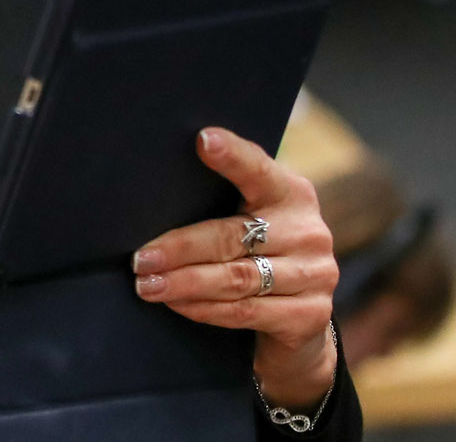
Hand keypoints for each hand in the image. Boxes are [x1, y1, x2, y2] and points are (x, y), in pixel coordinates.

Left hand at [131, 128, 339, 409]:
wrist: (300, 313)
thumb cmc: (257, 248)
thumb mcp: (250, 214)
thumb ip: (221, 197)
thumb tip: (158, 183)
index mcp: (290, 192)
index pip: (257, 169)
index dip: (232, 156)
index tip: (202, 140)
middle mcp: (308, 230)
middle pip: (232, 236)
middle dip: (180, 249)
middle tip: (140, 259)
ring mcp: (315, 274)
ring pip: (236, 279)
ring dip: (185, 284)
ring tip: (147, 285)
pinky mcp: (311, 315)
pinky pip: (246, 312)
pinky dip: (205, 309)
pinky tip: (176, 304)